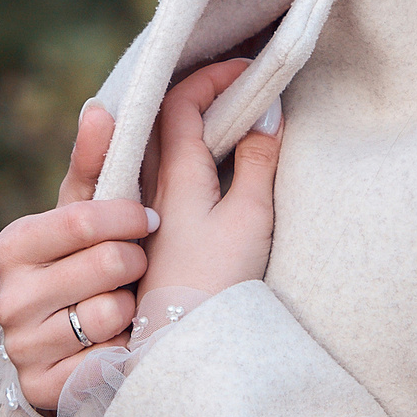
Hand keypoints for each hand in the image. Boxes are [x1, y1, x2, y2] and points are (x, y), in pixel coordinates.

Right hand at [0, 101, 160, 411]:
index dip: (127, 217)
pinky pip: (109, 363)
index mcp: (13, 244)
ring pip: (110, 315)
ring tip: (129, 306)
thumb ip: (97, 162)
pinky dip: (125, 352)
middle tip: (138, 269)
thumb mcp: (90, 211)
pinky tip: (120, 345)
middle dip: (135, 264)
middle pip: (107, 265)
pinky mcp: (44, 390)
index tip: (148, 219)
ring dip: (134, 309)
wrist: (68, 346)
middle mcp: (7, 298)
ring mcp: (22, 348)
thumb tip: (100, 109)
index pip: (83, 219)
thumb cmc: (87, 262)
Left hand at [142, 58, 279, 300]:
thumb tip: (267, 114)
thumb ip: (258, 161)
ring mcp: (149, 216)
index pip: (181, 102)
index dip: (212, 77)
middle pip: (164, 122)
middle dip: (199, 95)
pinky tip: (211, 172)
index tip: (248, 70)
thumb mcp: (250, 216)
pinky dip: (186, 160)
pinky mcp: (154, 242)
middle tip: (238, 89)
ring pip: (160, 152)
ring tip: (228, 122)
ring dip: (190, 128)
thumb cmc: (217, 282)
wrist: (179, 347)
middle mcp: (152, 187)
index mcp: (175, 173)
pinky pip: (161, 181)